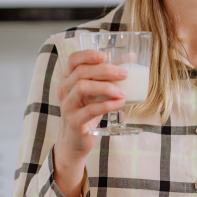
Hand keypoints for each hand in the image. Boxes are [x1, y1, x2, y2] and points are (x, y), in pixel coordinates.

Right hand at [54, 49, 126, 196]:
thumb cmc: (87, 112)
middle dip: (105, 71)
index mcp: (68, 80)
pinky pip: (89, 109)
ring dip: (106, 87)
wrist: (76, 141)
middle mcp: (65, 90)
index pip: (73, 60)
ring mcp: (67, 106)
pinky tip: (119, 104)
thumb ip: (110, 75)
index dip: (87, 55)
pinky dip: (106, 105)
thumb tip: (131, 57)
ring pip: (83, 87)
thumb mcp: (97, 92)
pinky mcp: (74, 121)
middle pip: (81, 72)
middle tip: (124, 74)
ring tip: (123, 93)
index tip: (105, 56)